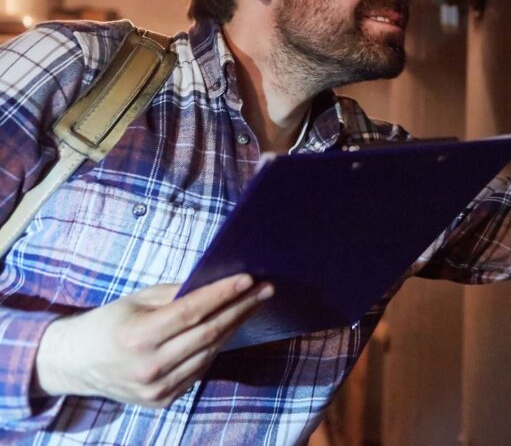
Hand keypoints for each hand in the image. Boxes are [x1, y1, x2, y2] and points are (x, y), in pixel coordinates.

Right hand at [34, 274, 272, 406]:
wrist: (76, 364)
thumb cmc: (109, 323)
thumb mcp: (137, 301)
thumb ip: (176, 294)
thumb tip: (217, 283)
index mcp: (138, 337)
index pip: (192, 312)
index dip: (223, 295)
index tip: (249, 279)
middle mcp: (149, 367)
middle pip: (208, 333)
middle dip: (241, 308)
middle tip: (266, 290)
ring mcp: (157, 389)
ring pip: (209, 353)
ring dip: (235, 327)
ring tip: (253, 305)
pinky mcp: (163, 401)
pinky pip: (199, 369)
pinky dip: (216, 347)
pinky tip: (230, 328)